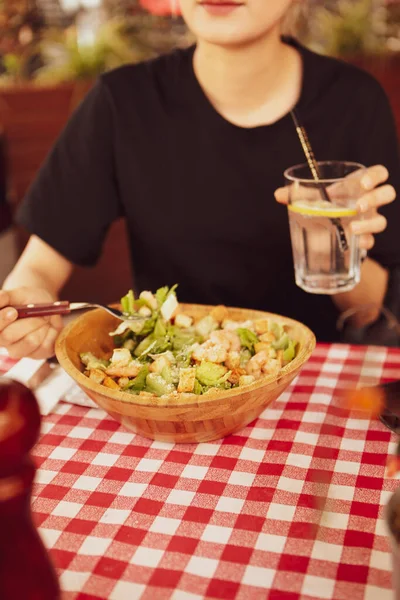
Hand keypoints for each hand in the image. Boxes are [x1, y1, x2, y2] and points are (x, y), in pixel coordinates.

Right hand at [0, 288, 62, 358]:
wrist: (45, 305)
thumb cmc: (27, 300)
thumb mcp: (17, 294)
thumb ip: (5, 297)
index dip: (1, 320)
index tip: (13, 311)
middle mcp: (3, 341)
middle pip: (8, 336)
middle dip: (26, 321)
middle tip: (35, 312)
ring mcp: (19, 350)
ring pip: (30, 342)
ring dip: (39, 326)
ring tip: (42, 318)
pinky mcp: (37, 355)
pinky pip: (45, 346)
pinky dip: (51, 332)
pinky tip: (48, 327)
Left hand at [275, 164, 395, 250]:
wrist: (322, 237)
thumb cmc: (321, 209)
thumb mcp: (309, 201)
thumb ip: (296, 195)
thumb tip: (278, 194)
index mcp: (357, 186)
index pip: (379, 174)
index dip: (375, 176)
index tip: (362, 184)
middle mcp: (368, 202)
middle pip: (387, 193)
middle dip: (376, 199)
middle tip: (357, 207)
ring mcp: (368, 221)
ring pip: (382, 220)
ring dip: (370, 224)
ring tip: (351, 227)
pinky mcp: (364, 240)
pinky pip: (371, 241)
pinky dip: (364, 242)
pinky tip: (354, 244)